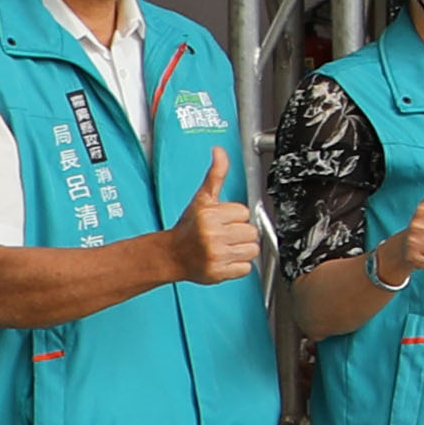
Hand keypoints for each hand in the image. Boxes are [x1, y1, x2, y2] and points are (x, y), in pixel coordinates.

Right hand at [174, 149, 260, 285]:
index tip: (222, 220)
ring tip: (225, 246)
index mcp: (209, 216)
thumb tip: (219, 151)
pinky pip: (246, 268)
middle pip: (251, 232)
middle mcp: (212, 235)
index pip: (243, 213)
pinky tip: (224, 259)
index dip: (235, 217)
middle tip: (224, 234)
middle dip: (240, 233)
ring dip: (242, 250)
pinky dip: (238, 266)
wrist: (171, 255)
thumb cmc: (188, 227)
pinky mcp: (218, 273)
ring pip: (252, 250)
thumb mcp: (202, 199)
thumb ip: (215, 175)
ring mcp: (215, 255)